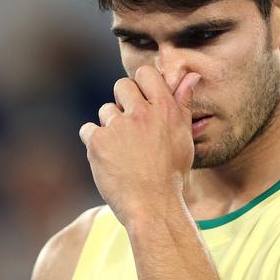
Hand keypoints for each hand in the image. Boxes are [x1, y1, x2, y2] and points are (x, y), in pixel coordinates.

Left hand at [79, 65, 201, 226]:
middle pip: (122, 86)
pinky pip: (88, 129)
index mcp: (165, 108)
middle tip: (130, 126)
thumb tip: (191, 76)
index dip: (142, 85)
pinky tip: (108, 157)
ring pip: (106, 110)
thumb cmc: (172, 173)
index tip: (143, 100)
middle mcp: (141, 113)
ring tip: (123, 149)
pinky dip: (94, 142)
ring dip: (110, 125)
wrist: (153, 206)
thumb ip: (183, 102)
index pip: (145, 73)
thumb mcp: (184, 136)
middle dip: (123, 101)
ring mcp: (117, 126)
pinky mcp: (97, 141)